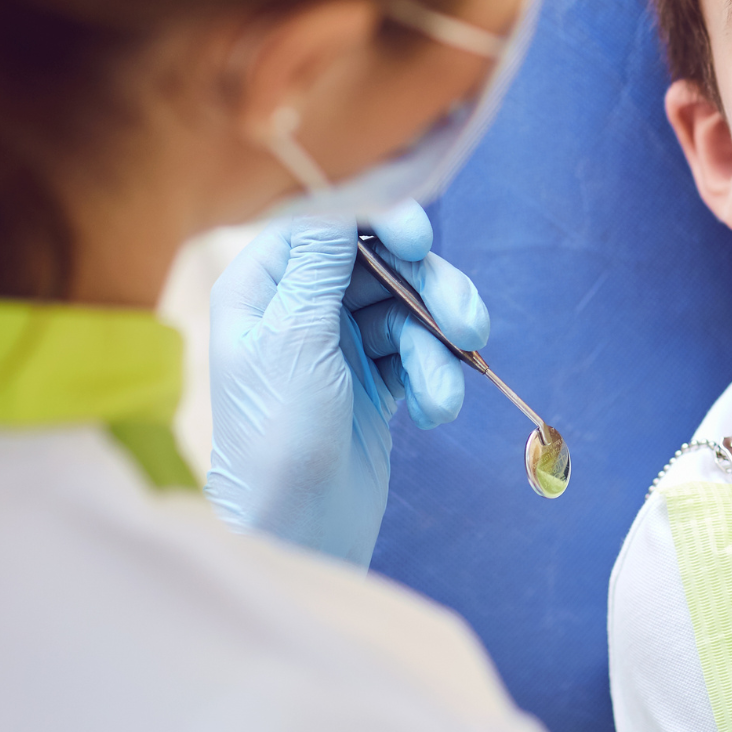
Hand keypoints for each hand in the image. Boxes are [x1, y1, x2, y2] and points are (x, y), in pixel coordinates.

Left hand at [205, 199, 481, 563]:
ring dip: (439, 346)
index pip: (325, 225)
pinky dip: (435, 378)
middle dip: (428, 291)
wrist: (295, 530)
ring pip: (409, 309)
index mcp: (263, 288)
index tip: (418, 241)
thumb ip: (321, 264)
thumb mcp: (295, 338)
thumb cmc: (277, 436)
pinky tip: (436, 413)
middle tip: (468, 322)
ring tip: (448, 394)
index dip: (376, 222)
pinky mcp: (374, 382)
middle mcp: (300, 308)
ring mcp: (339, 345)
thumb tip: (339, 200)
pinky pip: (419, 353)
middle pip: (380, 263)